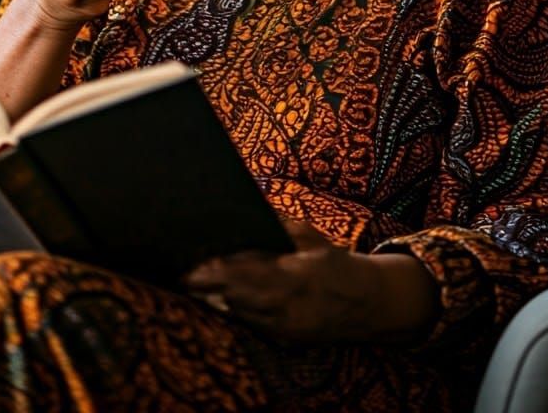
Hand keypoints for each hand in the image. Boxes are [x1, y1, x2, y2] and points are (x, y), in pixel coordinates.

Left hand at [183, 220, 438, 342]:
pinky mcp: (282, 340)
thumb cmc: (335, 263)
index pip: (243, 276)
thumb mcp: (311, 238)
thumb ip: (279, 226)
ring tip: (189, 283)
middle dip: (205, 286)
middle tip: (179, 271)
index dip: (214, 272)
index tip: (190, 262)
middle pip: (232, 298)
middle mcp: (285, 308)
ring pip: (237, 314)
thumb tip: (249, 206)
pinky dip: (231, 311)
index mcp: (293, 278)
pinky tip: (214, 299)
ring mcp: (283, 329)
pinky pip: (248, 324)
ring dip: (213, 300)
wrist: (368, 304)